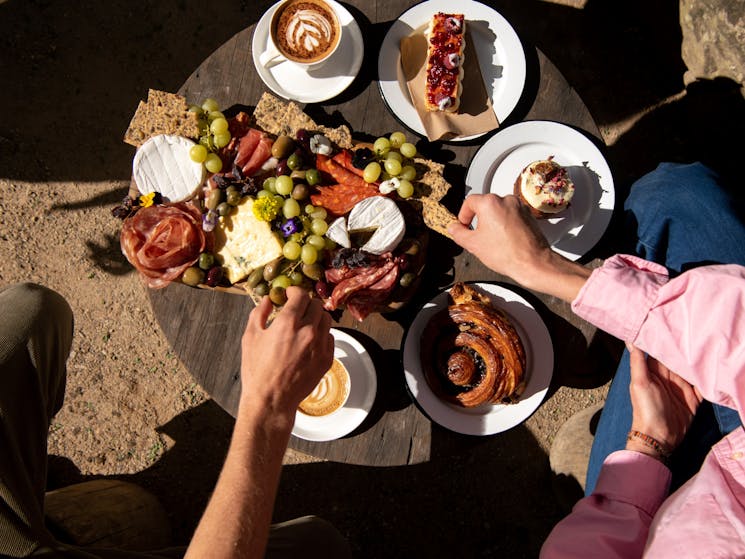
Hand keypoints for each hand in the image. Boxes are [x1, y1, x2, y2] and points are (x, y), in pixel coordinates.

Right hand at [240, 287, 333, 416]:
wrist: (271, 400)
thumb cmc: (257, 370)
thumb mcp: (250, 337)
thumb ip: (260, 313)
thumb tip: (268, 299)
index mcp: (288, 323)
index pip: (300, 295)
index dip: (294, 291)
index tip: (290, 294)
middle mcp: (308, 332)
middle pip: (316, 305)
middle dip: (305, 303)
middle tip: (297, 308)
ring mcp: (320, 346)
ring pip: (326, 319)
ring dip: (316, 317)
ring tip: (305, 323)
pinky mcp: (327, 359)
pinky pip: (330, 337)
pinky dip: (321, 334)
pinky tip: (309, 340)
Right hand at [447, 194, 589, 300]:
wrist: (532, 262)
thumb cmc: (506, 253)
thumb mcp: (473, 245)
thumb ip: (459, 233)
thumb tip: (454, 228)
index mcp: (490, 203)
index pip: (469, 202)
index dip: (463, 215)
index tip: (463, 226)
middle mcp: (506, 200)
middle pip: (485, 205)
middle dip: (479, 220)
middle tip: (477, 236)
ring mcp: (519, 207)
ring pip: (499, 211)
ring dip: (493, 222)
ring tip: (493, 241)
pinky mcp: (529, 215)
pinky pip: (511, 216)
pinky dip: (505, 225)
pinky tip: (505, 241)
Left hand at [627, 343, 701, 457]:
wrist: (659, 437)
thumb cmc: (645, 409)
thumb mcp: (640, 383)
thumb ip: (637, 362)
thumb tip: (630, 340)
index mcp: (654, 372)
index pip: (661, 352)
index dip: (666, 340)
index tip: (674, 327)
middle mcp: (668, 378)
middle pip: (678, 360)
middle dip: (685, 351)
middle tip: (696, 337)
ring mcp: (681, 388)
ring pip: (692, 371)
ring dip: (698, 364)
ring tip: (706, 352)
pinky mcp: (693, 399)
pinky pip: (702, 386)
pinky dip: (707, 381)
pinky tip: (712, 372)